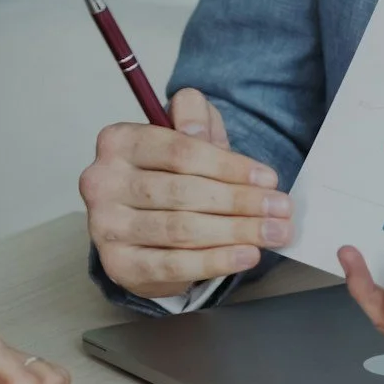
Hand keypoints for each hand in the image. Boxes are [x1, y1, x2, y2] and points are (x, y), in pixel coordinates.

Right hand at [79, 88, 291, 297]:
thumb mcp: (186, 137)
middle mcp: (103, 182)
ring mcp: (106, 226)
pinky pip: (173, 264)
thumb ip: (195, 119)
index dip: (230, 166)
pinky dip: (215, 261)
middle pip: (184, 191)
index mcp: (118, 141)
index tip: (268, 178)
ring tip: (274, 232)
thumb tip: (197, 131)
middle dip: (240, 201)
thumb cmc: (171, 178)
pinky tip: (246, 255)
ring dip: (236, 232)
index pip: (180, 151)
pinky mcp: (118, 265)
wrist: (146, 231)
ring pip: (181, 229)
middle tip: (280, 209)